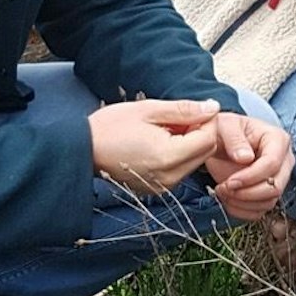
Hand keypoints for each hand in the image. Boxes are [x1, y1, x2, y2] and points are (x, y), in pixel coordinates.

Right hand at [89, 98, 221, 193]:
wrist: (83, 149)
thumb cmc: (110, 127)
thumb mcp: (149, 109)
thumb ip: (184, 110)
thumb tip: (212, 107)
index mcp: (168, 156)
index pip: (209, 139)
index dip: (207, 121)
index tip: (195, 109)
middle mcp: (169, 177)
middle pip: (206, 153)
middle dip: (200, 132)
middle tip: (178, 118)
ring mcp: (164, 186)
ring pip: (195, 161)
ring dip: (190, 143)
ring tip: (165, 129)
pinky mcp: (158, 188)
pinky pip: (181, 170)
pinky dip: (179, 154)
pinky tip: (159, 142)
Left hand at [204, 112, 295, 222]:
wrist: (219, 141)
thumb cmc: (224, 130)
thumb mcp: (224, 126)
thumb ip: (234, 139)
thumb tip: (245, 158)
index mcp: (277, 139)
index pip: (272, 164)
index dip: (251, 177)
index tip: (229, 181)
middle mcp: (284, 160)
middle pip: (275, 187)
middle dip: (246, 193)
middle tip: (223, 188)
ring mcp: (279, 178)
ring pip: (268, 202)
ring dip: (242, 202)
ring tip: (222, 191)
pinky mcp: (269, 193)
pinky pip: (260, 211)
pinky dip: (242, 210)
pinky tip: (228, 199)